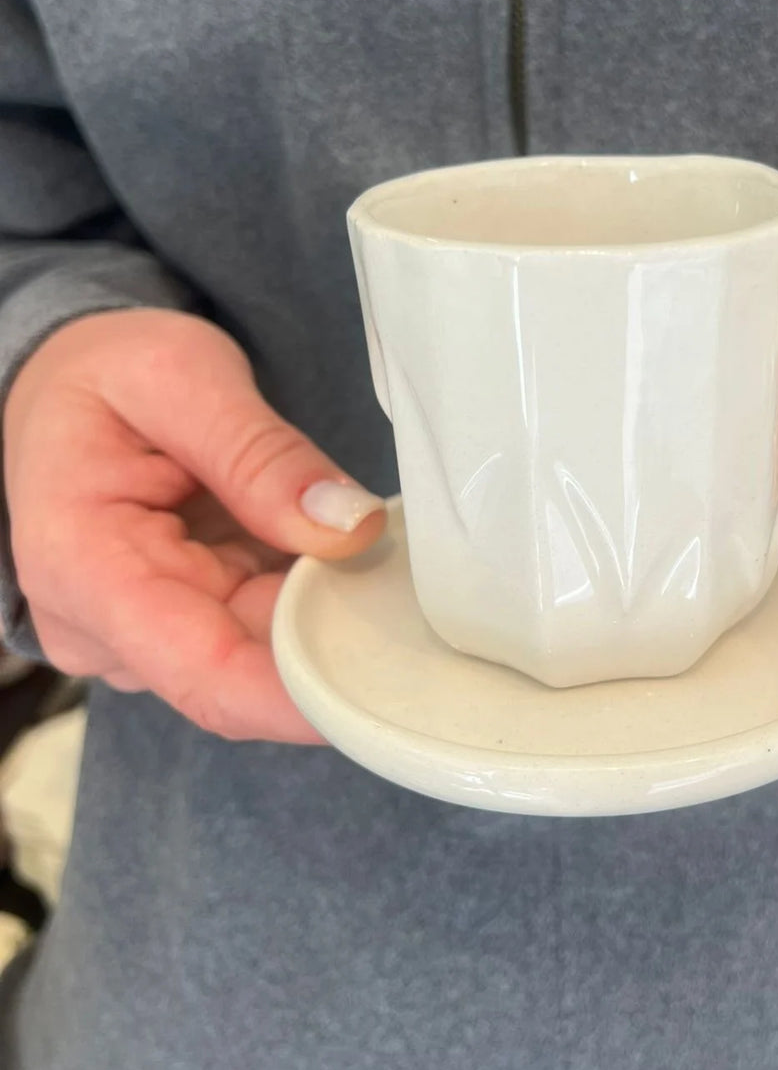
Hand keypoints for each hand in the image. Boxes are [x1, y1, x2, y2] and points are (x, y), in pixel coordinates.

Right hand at [3, 309, 385, 739]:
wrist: (62, 381)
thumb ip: (261, 453)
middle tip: (423, 603)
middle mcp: (104, 627)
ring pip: (262, 660)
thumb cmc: (104, 372)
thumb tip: (348, 529)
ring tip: (393, 569)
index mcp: (82, 567)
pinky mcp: (180, 624)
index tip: (385, 688)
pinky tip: (358, 568)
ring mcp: (142, 636)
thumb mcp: (180, 376)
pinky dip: (312, 602)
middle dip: (338, 647)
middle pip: (246, 675)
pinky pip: (261, 633)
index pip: (204, 671)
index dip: (301, 697)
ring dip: (330, 621)